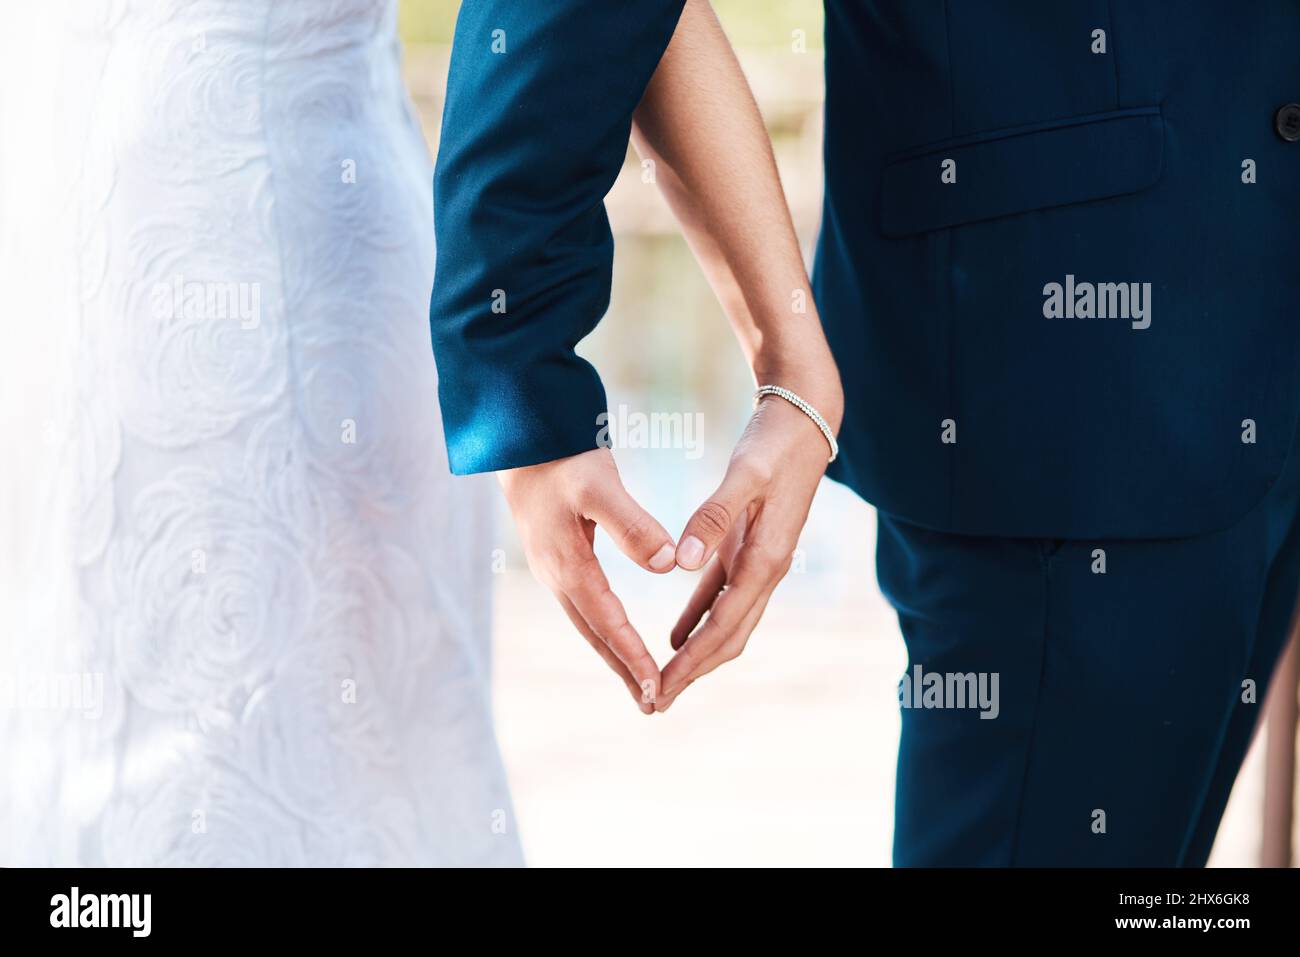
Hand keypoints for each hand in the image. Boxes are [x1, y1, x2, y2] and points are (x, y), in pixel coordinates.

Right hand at [498, 448, 676, 713]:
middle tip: (654, 706)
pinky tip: (618, 637)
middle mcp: (557, 575)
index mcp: (568, 565)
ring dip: (615, 655)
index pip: (608, 623)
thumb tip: (664, 565)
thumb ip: (632, 524)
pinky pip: (586, 606)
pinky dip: (606, 630)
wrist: (520, 436)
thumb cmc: (562, 455)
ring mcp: (554, 568)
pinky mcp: (558, 557)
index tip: (658, 688)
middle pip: (596, 636)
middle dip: (625, 671)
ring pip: (590, 624)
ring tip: (641, 685)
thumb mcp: (599, 484)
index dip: (633, 657)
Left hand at [657, 388, 838, 711]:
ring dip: (696, 655)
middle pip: (728, 639)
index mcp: (766, 560)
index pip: (723, 627)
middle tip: (654, 703)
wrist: (807, 420)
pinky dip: (698, 620)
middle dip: (693, 674)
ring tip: (663, 681)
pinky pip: (721, 597)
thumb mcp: (743, 475)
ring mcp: (760, 562)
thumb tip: (682, 565)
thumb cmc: (775, 444)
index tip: (662, 689)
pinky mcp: (750, 548)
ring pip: (727, 624)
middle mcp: (767, 570)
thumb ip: (713, 518)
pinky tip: (674, 636)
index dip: (691, 663)